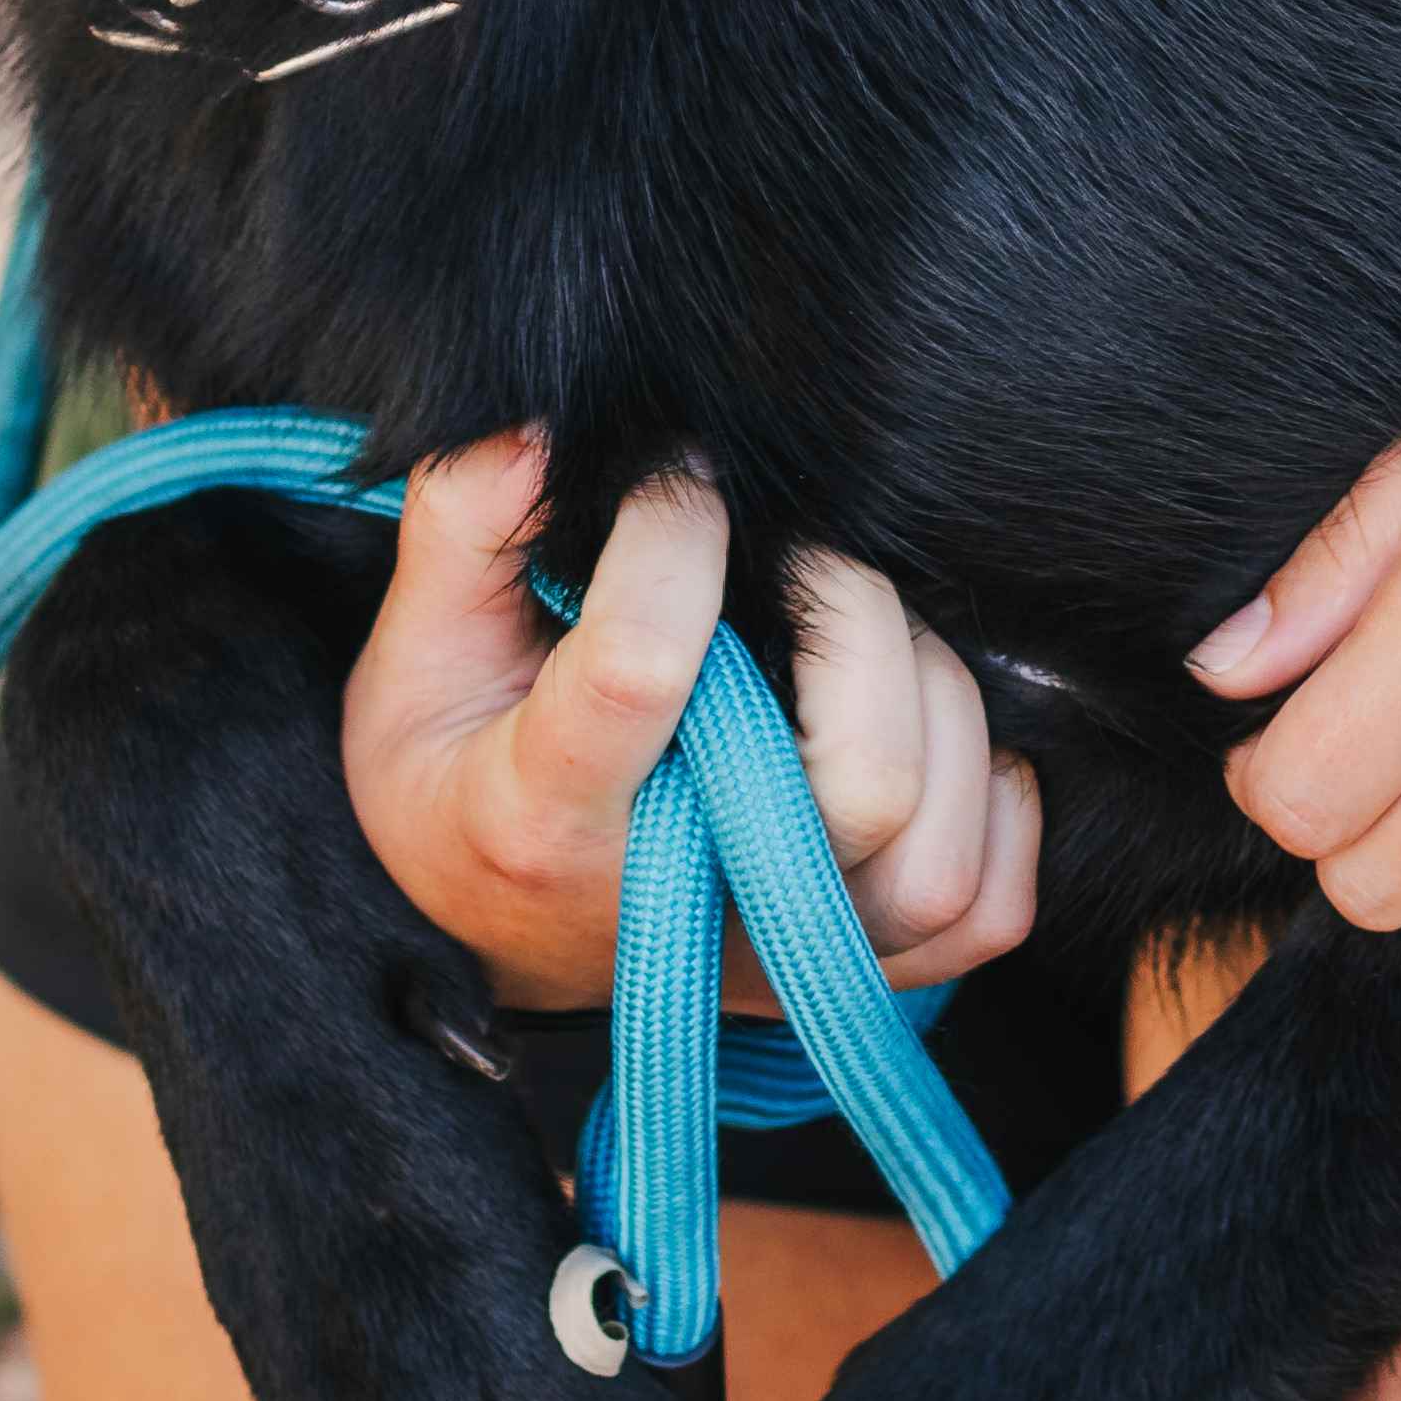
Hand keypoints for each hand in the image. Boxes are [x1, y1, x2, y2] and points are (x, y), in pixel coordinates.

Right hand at [341, 444, 1041, 1017]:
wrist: (489, 926)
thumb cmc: (457, 769)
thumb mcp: (414, 651)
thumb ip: (467, 525)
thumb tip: (550, 426)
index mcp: (544, 815)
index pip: (648, 671)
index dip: (679, 538)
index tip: (675, 476)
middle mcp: (677, 906)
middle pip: (859, 781)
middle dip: (857, 615)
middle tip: (798, 553)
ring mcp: (777, 956)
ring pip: (936, 854)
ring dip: (936, 704)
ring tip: (862, 637)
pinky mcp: (848, 975)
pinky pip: (984, 910)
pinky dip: (986, 804)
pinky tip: (927, 730)